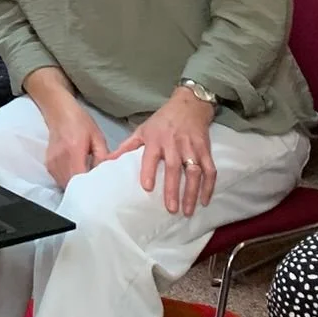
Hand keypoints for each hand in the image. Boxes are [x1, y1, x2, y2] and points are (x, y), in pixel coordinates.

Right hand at [42, 103, 110, 188]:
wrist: (59, 111)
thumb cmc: (80, 122)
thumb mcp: (97, 136)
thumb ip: (102, 156)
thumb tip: (105, 174)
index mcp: (74, 149)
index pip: (80, 177)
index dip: (90, 186)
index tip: (99, 188)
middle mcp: (60, 158)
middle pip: (71, 184)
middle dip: (83, 189)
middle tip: (95, 187)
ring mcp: (52, 162)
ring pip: (64, 184)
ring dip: (75, 186)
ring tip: (85, 181)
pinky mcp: (48, 164)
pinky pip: (58, 180)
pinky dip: (67, 181)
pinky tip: (76, 175)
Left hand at [107, 86, 216, 215]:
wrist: (189, 105)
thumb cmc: (162, 121)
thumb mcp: (142, 130)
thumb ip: (127, 147)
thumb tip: (107, 162)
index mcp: (156, 139)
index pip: (151, 156)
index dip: (149, 171)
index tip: (147, 187)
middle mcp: (174, 144)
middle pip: (174, 167)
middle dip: (173, 189)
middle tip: (171, 208)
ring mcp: (192, 147)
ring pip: (194, 171)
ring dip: (191, 192)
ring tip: (187, 211)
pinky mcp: (205, 150)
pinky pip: (210, 170)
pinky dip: (209, 186)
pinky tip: (204, 201)